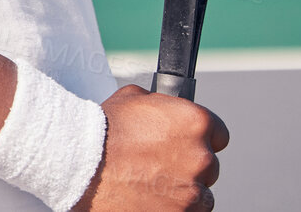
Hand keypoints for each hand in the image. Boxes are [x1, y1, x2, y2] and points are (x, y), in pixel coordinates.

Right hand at [75, 84, 228, 210]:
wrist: (80, 163)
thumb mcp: (132, 99)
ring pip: (200, 193)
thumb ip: (161, 106)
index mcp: (194, 122)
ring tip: (152, 181)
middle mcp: (201, 156)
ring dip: (183, 188)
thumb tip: (166, 109)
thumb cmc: (103, 131)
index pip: (219, 133)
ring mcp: (193, 190)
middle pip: (208, 165)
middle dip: (188, 163)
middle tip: (160, 162)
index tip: (187, 142)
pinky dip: (173, 206)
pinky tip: (151, 196)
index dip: (201, 137)